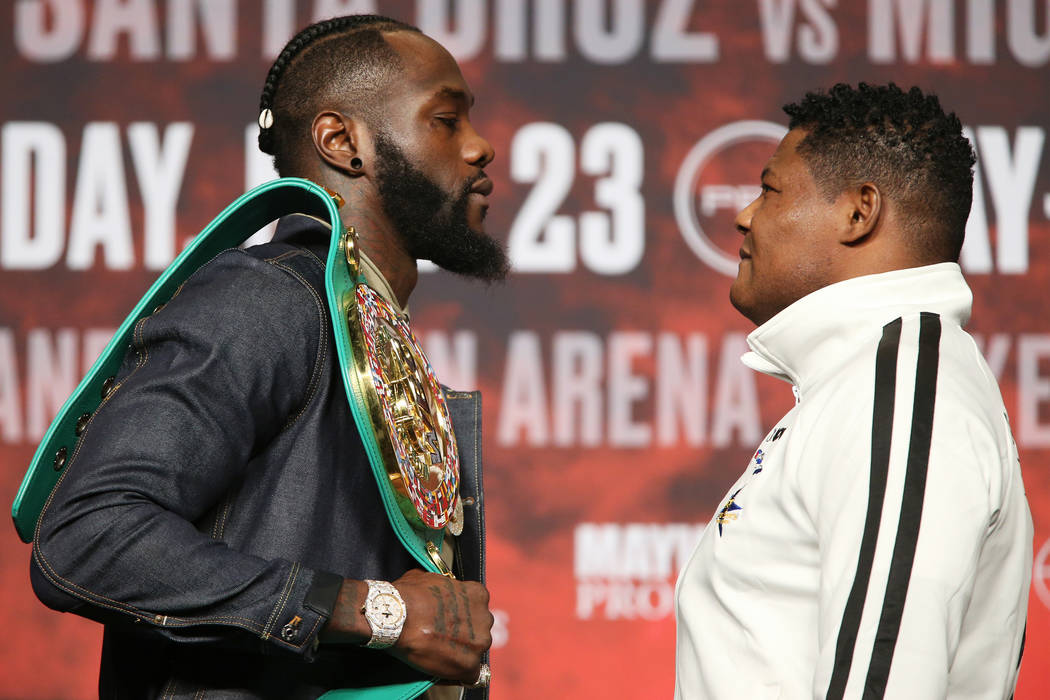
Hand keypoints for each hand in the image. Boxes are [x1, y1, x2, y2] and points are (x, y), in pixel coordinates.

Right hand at [319, 571, 492, 683]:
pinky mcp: (469, 665)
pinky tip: (443, 669)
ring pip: (474, 651)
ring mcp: (479, 642)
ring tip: (438, 653)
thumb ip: (443, 585)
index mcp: (478, 594)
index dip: (462, 615)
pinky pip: (470, 675)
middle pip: (479, 630)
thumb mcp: (429, 577)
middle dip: (464, 634)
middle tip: (442, 637)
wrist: (397, 617)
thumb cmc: (409, 596)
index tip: (449, 621)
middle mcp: (485, 617)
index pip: (477, 608)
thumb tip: (437, 587)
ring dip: (461, 653)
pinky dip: (457, 674)